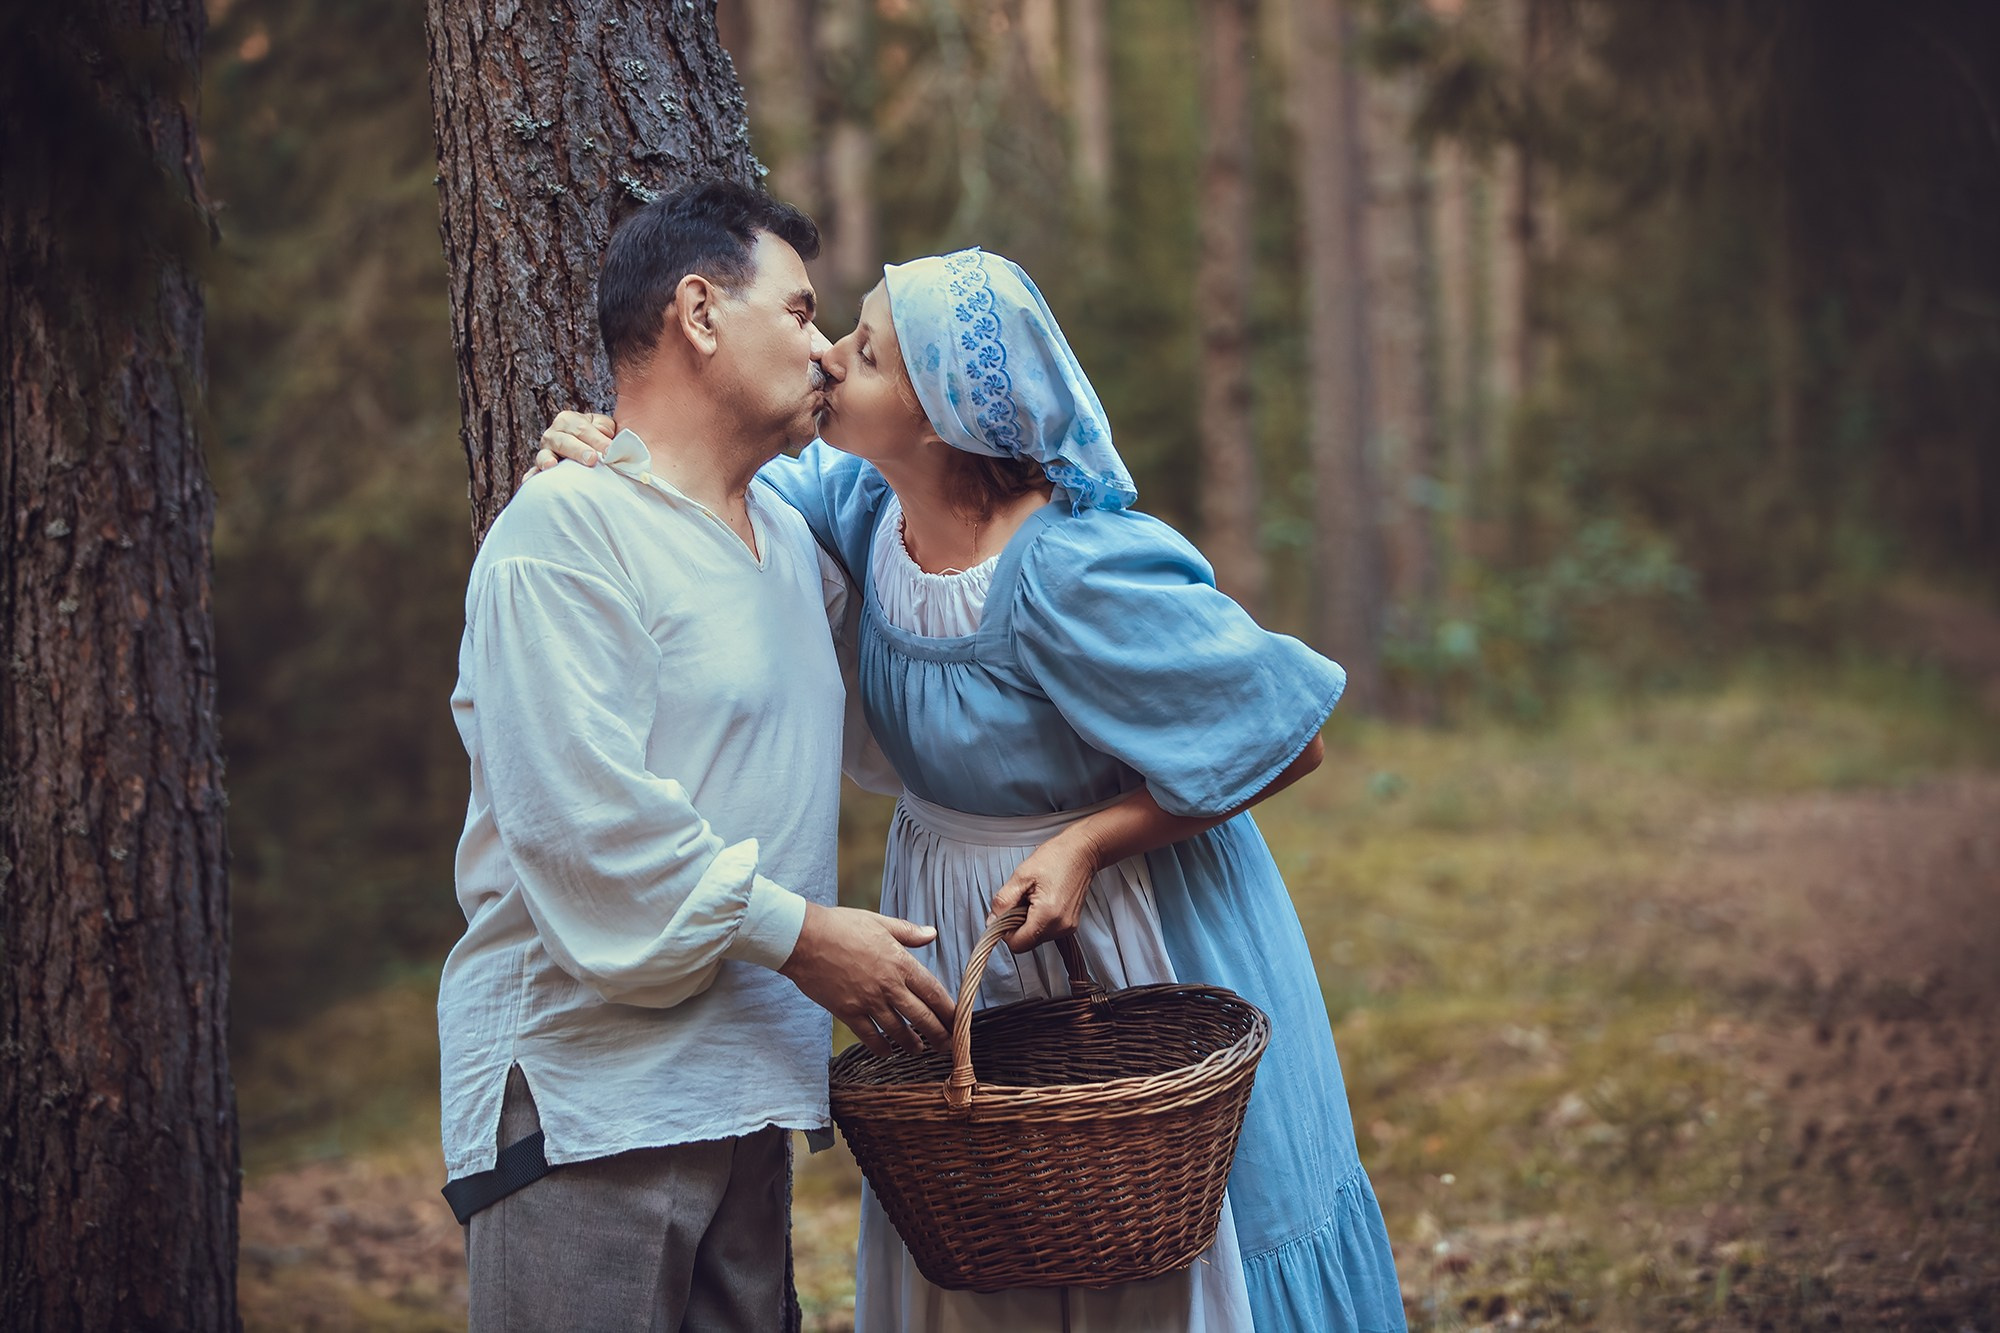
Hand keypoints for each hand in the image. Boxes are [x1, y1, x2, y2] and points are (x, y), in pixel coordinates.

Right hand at [529, 410, 617, 476]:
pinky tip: (529, 480)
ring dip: (547, 460)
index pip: (582, 429)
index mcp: (568, 420)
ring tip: (552, 466)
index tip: (610, 451)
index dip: (597, 440)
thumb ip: (606, 429)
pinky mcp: (541, 468)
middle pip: (564, 441)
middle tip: (592, 459)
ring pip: (545, 455)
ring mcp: (545, 452)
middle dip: (578, 450)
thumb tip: (608, 440)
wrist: (588, 448)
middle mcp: (553, 434)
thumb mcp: (604, 427)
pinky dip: (532, 476)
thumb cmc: (599, 437)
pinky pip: (534, 472)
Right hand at [779, 904, 954, 1056]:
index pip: (933, 991)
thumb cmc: (840, 925)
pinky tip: (887, 1052)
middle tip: (948, 1047)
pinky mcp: (847, 1012)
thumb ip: (908, 932)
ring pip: (898, 1031)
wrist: (804, 938)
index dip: (949, 1010)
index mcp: (900, 962)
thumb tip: (932, 933)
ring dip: (912, 1044)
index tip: (958, 1021)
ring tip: (919, 1050)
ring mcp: (868, 1001)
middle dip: (939, 1035)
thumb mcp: (879, 922)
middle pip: (922, 1017)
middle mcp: (888, 985)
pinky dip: (881, 1048)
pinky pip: (869, 1037)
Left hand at [987, 826, 1101, 953]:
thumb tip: (993, 921)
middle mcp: (1060, 926)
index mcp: (1048, 915)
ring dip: (1027, 923)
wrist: (1082, 852)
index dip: (1005, 931)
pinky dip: (1038, 921)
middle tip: (1020, 901)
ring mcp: (1068, 927)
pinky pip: (1046, 932)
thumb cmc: (1056, 858)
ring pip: (1035, 938)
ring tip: (1032, 899)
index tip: (1004, 914)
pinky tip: (1041, 902)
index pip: (1017, 944)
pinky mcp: (1070, 925)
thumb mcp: (1021, 875)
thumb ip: (1003, 901)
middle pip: (1026, 942)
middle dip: (1016, 926)